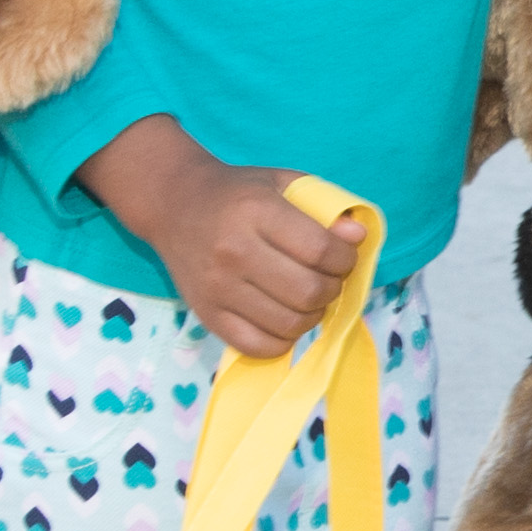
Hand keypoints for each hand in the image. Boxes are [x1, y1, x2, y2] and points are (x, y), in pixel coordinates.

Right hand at [76, 116, 361, 357]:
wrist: (174, 203)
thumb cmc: (238, 192)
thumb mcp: (282, 184)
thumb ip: (323, 208)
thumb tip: (358, 237)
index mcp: (256, 212)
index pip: (320, 251)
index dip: (345, 260)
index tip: (343, 256)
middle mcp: (234, 252)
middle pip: (308, 292)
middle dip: (332, 289)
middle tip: (327, 279)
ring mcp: (217, 288)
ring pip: (289, 324)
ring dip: (312, 315)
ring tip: (308, 297)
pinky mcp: (207, 315)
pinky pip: (259, 346)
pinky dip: (284, 339)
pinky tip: (285, 317)